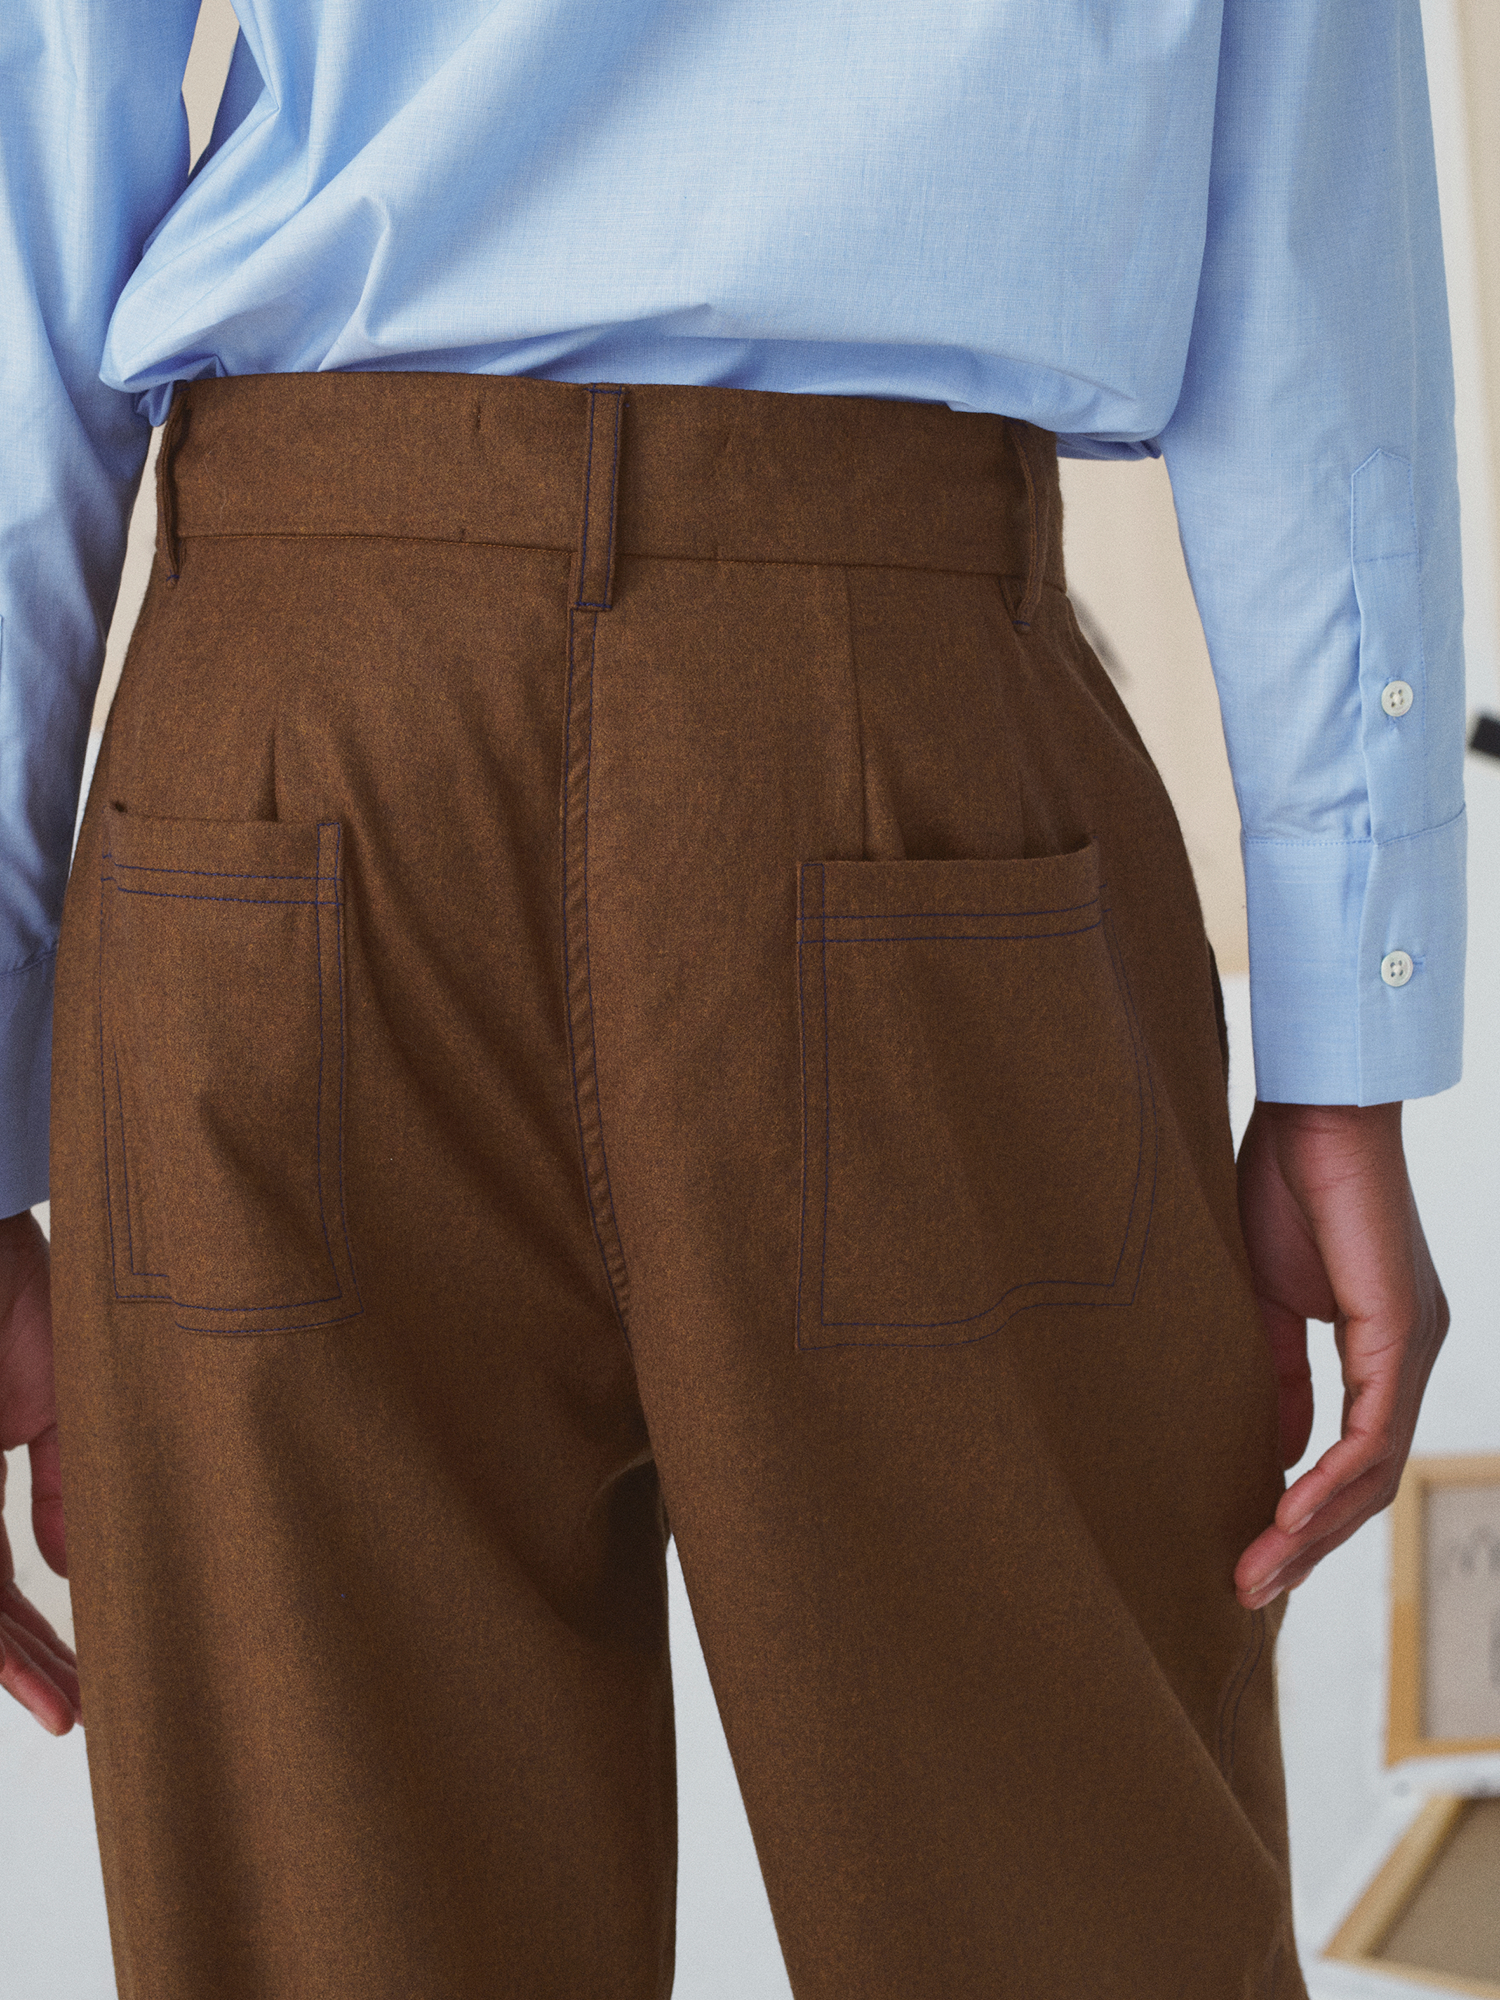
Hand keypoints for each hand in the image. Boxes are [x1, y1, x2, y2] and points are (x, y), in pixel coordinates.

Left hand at [0, 1209, 81, 1733]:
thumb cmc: (25, 1293)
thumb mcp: (65, 1400)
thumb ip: (67, 1483)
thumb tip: (70, 1565)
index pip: (2, 1576)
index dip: (40, 1635)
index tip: (81, 1682)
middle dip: (28, 1662)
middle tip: (78, 1707)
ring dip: (10, 1656)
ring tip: (62, 1701)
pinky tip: (22, 1662)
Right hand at [1234, 1099, 1447, 1611]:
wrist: (1311, 1108)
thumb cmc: (1282, 1181)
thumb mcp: (1264, 1299)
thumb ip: (1277, 1374)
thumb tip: (1275, 1450)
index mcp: (1383, 1345)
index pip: (1352, 1456)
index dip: (1303, 1514)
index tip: (1249, 1555)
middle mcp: (1412, 1354)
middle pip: (1367, 1481)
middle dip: (1304, 1544)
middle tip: (1246, 1590)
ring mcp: (1414, 1347)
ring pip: (1372, 1471)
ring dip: (1311, 1530)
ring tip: (1254, 1572)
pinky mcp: (1400, 1332)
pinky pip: (1369, 1432)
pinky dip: (1326, 1481)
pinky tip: (1282, 1512)